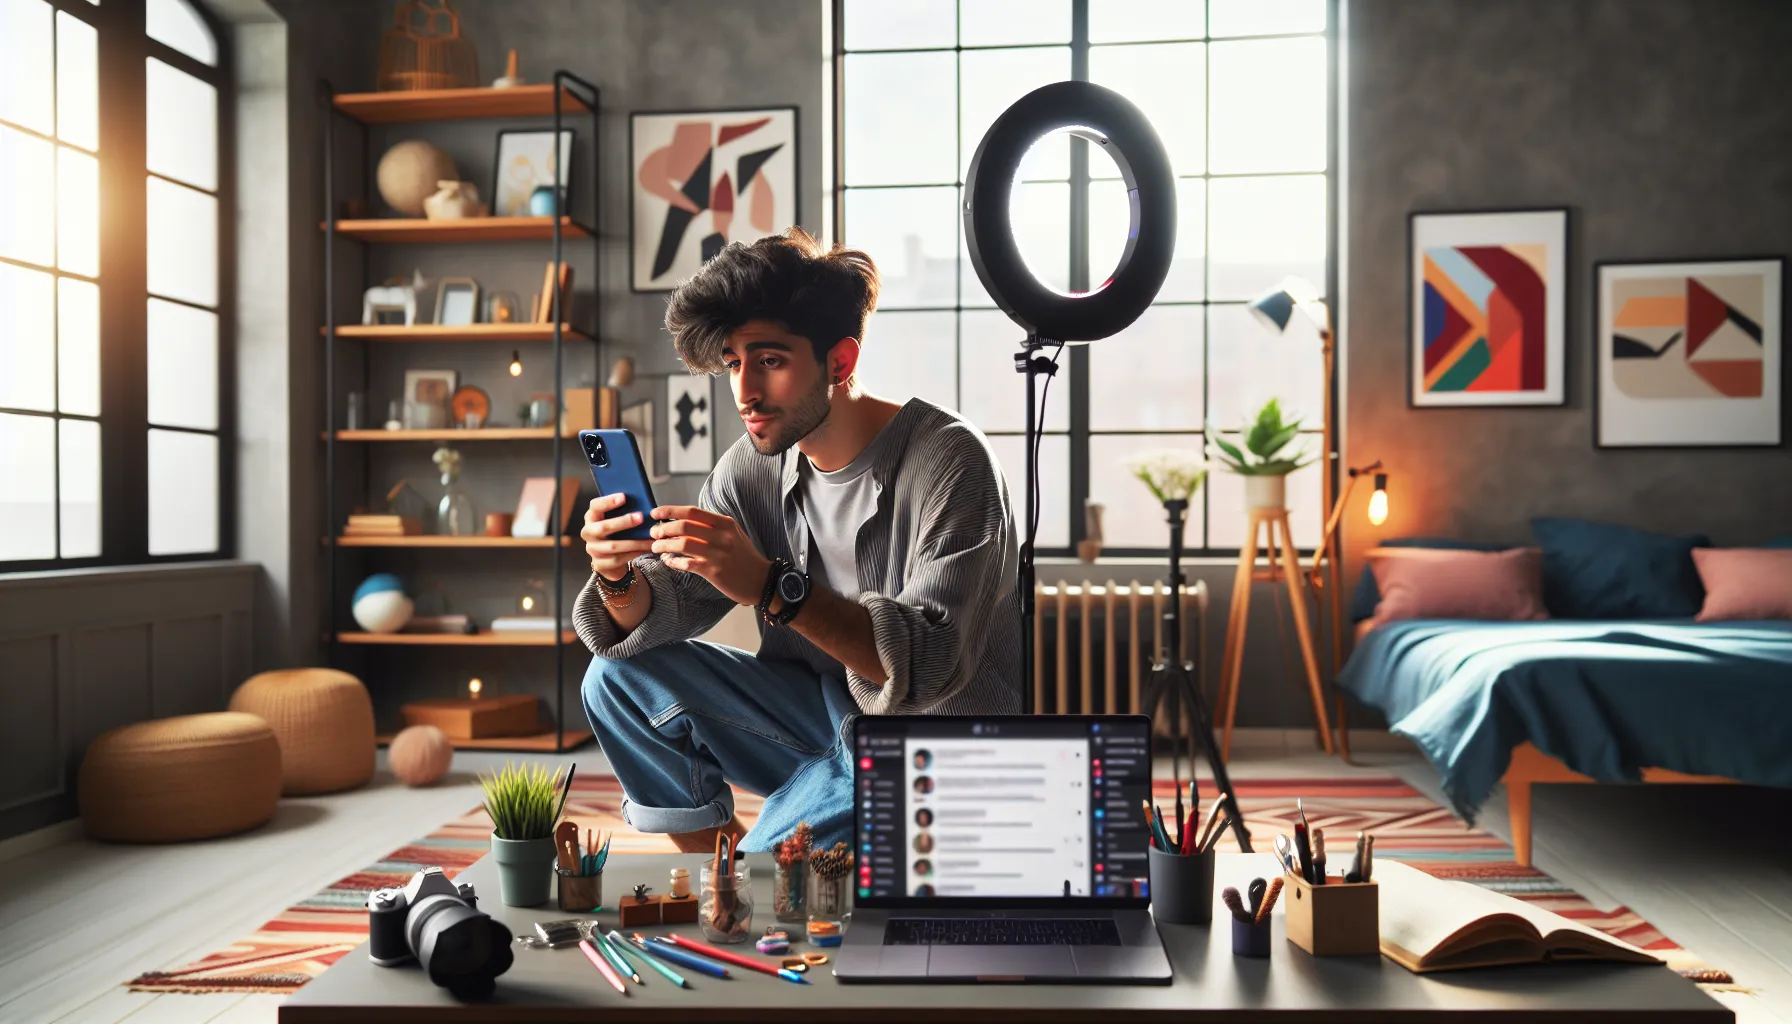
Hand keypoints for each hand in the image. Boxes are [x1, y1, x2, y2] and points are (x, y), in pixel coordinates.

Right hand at [581, 494, 653, 580]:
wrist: (609, 558)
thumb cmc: (616, 533)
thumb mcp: (616, 520)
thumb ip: (624, 512)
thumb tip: (643, 503)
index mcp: (592, 517)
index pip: (595, 506)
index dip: (608, 501)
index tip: (623, 497)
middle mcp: (588, 532)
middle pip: (603, 527)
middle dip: (623, 522)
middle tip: (640, 517)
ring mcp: (592, 549)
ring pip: (613, 546)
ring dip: (634, 542)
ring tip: (650, 538)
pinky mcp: (599, 564)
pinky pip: (618, 559)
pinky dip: (634, 554)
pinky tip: (646, 549)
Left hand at [648, 505, 771, 606]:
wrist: (761, 580)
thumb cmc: (743, 557)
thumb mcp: (732, 534)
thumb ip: (711, 527)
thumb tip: (681, 521)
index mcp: (725, 523)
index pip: (692, 511)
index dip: (670, 510)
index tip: (655, 512)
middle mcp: (722, 536)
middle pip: (683, 526)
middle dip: (663, 529)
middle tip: (654, 534)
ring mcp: (718, 554)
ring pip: (682, 544)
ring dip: (664, 545)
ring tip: (656, 548)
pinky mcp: (714, 571)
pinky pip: (686, 563)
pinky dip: (673, 562)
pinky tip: (668, 562)